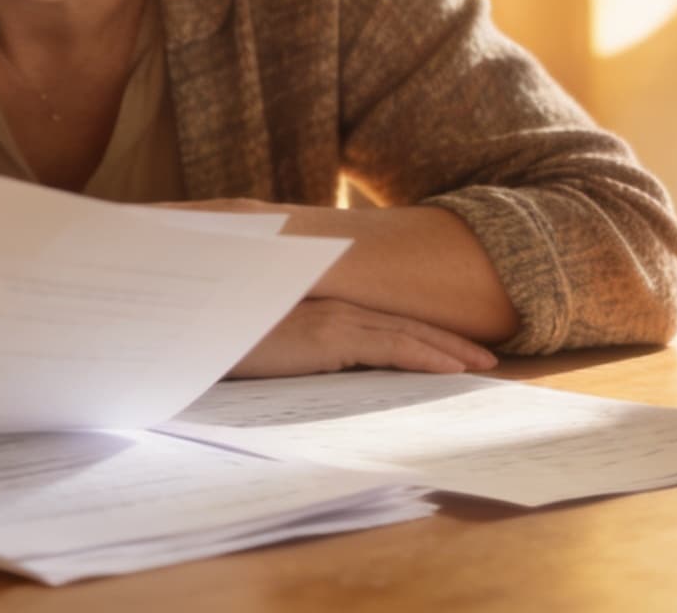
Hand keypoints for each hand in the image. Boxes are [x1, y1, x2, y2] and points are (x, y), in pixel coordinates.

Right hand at [231, 298, 499, 377]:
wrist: (191, 324)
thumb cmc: (221, 337)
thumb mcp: (265, 343)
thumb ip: (296, 348)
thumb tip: (322, 370)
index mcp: (321, 307)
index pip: (384, 321)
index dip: (422, 333)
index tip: (453, 349)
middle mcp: (334, 306)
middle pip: (405, 324)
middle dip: (449, 340)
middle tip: (485, 357)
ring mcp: (333, 318)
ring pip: (407, 333)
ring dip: (450, 349)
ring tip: (483, 364)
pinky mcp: (329, 335)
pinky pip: (391, 348)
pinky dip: (427, 356)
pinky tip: (452, 370)